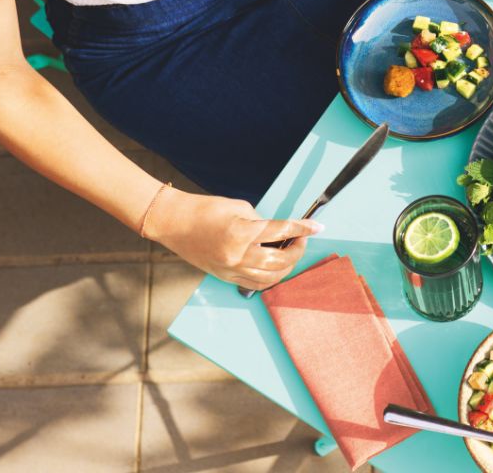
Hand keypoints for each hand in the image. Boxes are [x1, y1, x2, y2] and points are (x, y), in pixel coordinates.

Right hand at [145, 188, 323, 290]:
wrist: (174, 223)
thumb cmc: (205, 209)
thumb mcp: (239, 207)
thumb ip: (261, 221)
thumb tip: (279, 232)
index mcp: (241, 233)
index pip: (281, 231)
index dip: (303, 228)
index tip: (318, 226)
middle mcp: (237, 256)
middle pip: (280, 260)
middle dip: (297, 249)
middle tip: (302, 238)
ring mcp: (231, 270)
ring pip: (271, 277)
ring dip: (287, 266)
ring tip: (291, 251)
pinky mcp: (226, 277)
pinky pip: (256, 284)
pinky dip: (271, 277)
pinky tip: (277, 266)